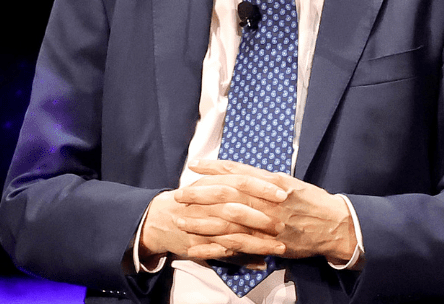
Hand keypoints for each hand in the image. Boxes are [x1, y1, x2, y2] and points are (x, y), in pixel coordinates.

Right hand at [138, 173, 287, 263]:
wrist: (159, 218)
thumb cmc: (190, 200)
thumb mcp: (209, 184)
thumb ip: (232, 182)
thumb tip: (264, 184)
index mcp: (213, 184)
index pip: (241, 180)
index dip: (262, 187)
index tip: (283, 193)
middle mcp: (208, 203)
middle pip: (238, 207)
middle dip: (262, 216)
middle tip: (284, 224)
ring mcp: (203, 225)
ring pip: (234, 233)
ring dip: (258, 242)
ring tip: (280, 248)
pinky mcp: (200, 244)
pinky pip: (223, 252)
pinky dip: (242, 258)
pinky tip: (260, 263)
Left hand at [186, 160, 357, 263]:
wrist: (335, 226)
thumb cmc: (313, 202)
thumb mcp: (290, 183)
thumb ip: (265, 180)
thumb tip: (240, 173)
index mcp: (273, 183)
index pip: (238, 173)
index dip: (214, 169)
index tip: (194, 166)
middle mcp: (269, 201)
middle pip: (228, 195)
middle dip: (201, 195)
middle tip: (179, 194)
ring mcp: (268, 223)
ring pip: (228, 221)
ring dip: (202, 221)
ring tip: (182, 220)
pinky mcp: (269, 243)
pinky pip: (238, 246)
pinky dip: (215, 248)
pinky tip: (198, 248)